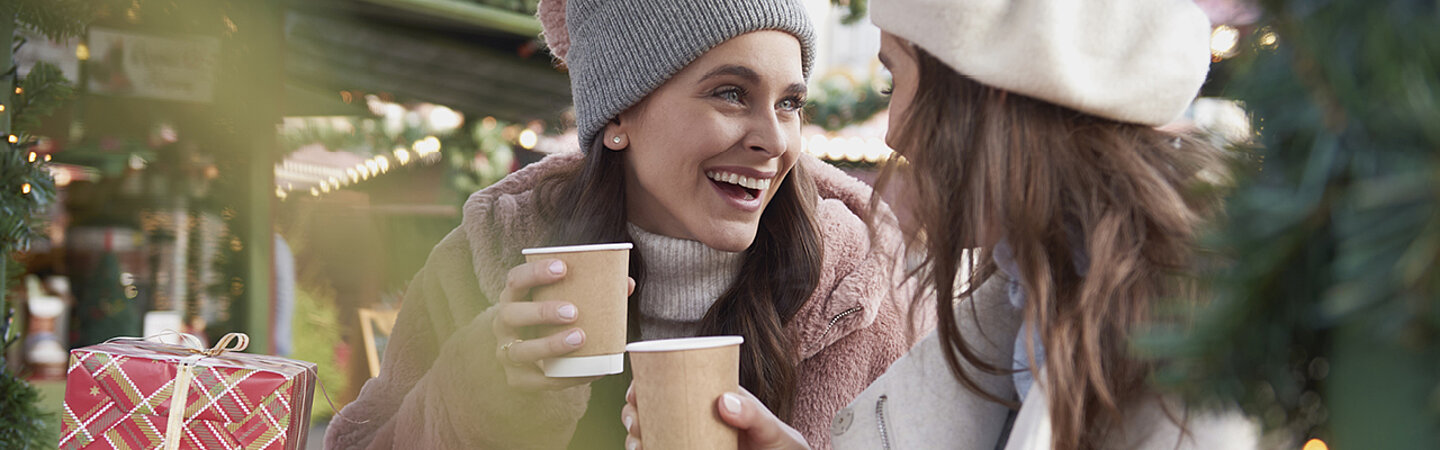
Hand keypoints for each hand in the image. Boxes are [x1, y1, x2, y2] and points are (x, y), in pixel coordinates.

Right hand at [491, 258, 634, 391]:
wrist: (530, 356)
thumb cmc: (551, 320)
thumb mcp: (563, 302)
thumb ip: (591, 291)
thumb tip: (627, 283)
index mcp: (513, 298)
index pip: (516, 280)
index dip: (535, 272)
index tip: (563, 267)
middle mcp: (502, 324)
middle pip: (512, 314)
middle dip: (541, 312)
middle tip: (573, 311)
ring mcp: (505, 353)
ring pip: (520, 350)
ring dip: (550, 345)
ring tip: (579, 338)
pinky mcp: (516, 379)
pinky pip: (537, 381)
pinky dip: (563, 377)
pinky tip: (588, 372)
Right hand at [620, 383, 808, 449]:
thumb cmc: (781, 446)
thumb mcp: (770, 427)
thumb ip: (753, 413)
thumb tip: (723, 401)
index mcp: (710, 398)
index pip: (671, 382)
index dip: (645, 384)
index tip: (634, 392)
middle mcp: (695, 418)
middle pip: (652, 410)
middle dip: (633, 413)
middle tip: (636, 422)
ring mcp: (691, 440)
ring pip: (652, 434)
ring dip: (635, 438)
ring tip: (639, 445)